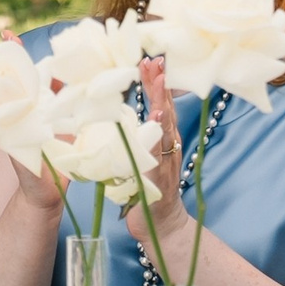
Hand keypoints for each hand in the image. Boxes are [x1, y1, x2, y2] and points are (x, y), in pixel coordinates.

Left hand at [123, 58, 197, 273]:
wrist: (161, 225)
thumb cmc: (146, 190)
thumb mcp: (139, 157)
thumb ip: (134, 137)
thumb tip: (115, 115)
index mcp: (162, 139)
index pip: (159, 104)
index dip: (155, 83)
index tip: (150, 60)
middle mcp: (169, 145)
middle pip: (166, 108)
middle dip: (160, 84)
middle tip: (154, 60)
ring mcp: (167, 160)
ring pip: (166, 126)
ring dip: (162, 101)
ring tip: (158, 80)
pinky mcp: (161, 177)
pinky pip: (160, 152)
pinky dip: (160, 135)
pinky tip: (160, 119)